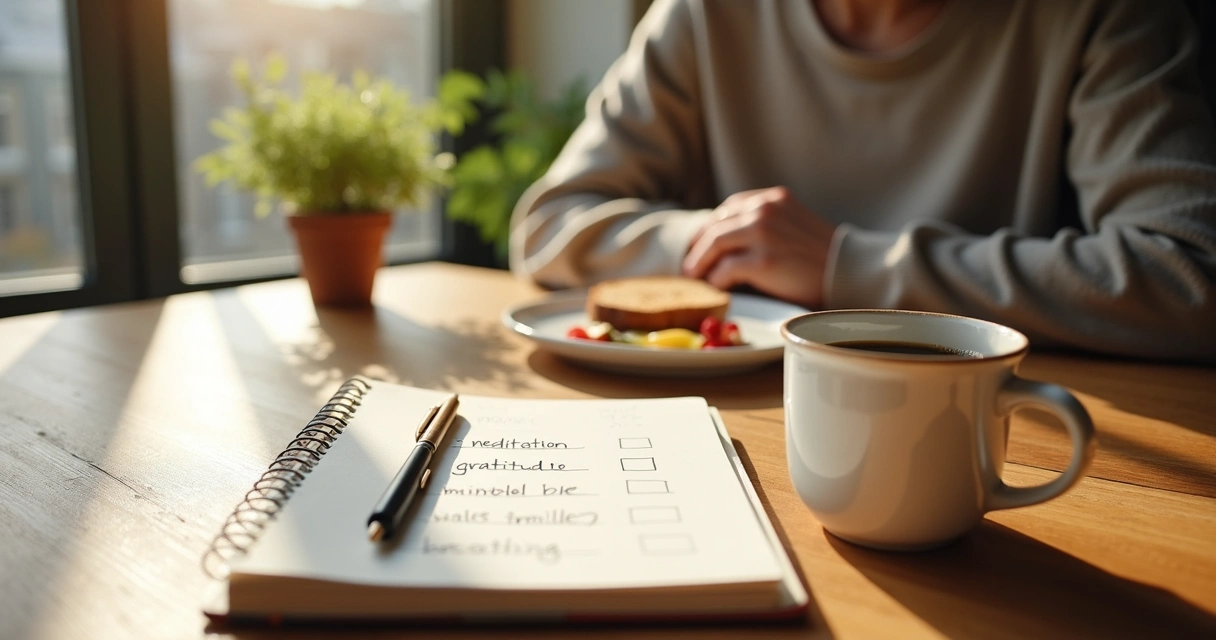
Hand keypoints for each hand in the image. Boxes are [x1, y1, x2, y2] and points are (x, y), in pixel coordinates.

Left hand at [682, 187, 836, 308]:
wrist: (851, 273)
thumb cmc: (822, 257)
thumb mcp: (793, 227)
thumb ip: (765, 225)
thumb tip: (726, 242)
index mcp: (773, 198)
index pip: (728, 208)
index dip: (709, 228)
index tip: (699, 245)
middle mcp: (766, 210)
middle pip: (715, 225)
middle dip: (698, 247)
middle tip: (689, 265)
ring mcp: (764, 233)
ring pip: (714, 244)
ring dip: (700, 263)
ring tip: (695, 277)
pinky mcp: (763, 261)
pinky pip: (725, 270)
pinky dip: (717, 280)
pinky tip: (719, 288)